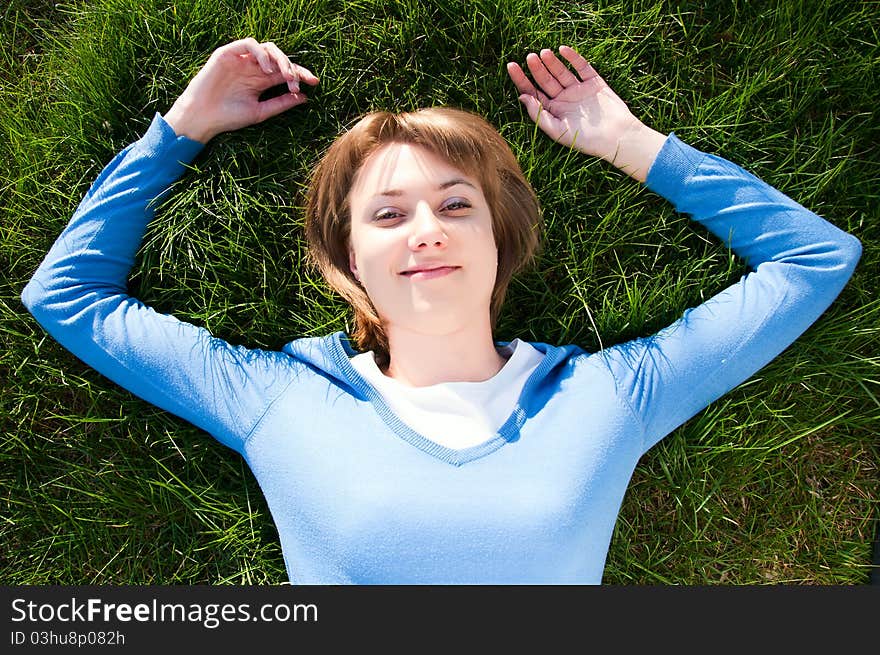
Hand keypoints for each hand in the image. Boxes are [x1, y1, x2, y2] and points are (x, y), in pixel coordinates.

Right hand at [164, 38, 318, 142]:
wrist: (202, 117)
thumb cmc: (228, 117)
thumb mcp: (260, 112)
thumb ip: (281, 104)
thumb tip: (305, 98)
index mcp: (261, 81)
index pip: (286, 73)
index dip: (301, 75)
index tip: (315, 82)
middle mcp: (253, 68)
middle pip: (280, 59)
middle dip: (293, 68)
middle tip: (298, 81)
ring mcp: (241, 60)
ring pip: (267, 48)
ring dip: (280, 59)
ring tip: (284, 75)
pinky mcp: (227, 54)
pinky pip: (248, 44)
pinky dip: (261, 53)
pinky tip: (266, 68)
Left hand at [507, 46, 664, 180]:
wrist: (617, 137)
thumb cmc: (586, 140)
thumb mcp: (558, 130)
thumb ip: (539, 115)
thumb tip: (522, 98)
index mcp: (553, 111)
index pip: (533, 93)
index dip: (521, 80)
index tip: (512, 66)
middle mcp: (564, 99)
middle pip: (545, 81)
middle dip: (536, 69)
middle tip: (529, 57)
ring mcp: (579, 90)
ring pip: (561, 72)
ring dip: (552, 62)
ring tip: (543, 53)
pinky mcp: (594, 83)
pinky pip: (582, 67)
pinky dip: (573, 58)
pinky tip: (563, 50)